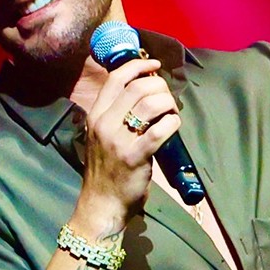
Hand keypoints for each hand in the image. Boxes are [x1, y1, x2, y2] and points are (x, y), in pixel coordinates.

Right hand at [72, 57, 180, 235]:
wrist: (101, 205)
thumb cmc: (106, 171)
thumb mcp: (101, 138)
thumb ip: (116, 116)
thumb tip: (144, 92)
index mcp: (95, 116)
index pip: (116, 79)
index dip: (138, 65)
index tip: (154, 64)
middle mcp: (104, 123)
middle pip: (138, 87)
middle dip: (160, 87)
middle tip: (167, 99)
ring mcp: (118, 140)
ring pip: (151, 104)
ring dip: (168, 104)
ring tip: (171, 113)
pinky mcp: (135, 156)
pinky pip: (160, 130)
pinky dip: (172, 123)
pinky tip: (173, 127)